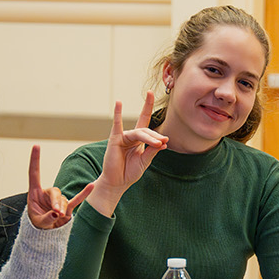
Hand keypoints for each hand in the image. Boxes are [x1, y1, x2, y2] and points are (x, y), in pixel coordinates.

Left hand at [26, 145, 93, 228]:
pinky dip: (84, 194)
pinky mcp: (68, 207)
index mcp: (35, 193)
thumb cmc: (38, 225)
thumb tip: (56, 213)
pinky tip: (92, 186)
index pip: (34, 173)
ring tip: (59, 217)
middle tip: (56, 212)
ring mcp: (58, 200)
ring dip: (62, 207)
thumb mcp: (38, 223)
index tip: (36, 146)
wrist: (46, 234)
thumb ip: (46, 218)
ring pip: (63, 199)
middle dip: (55, 202)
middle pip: (55, 191)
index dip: (35, 160)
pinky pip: (77, 199)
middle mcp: (47, 194)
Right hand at [84, 93, 168, 216]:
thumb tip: (163, 141)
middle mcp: (131, 136)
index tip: (151, 95)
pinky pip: (117, 125)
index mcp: (139, 141)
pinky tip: (118, 103)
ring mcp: (123, 137)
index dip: (148, 108)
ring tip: (158, 143)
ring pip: (139, 133)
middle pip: (146, 130)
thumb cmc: (129, 172)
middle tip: (163, 141)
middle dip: (155, 136)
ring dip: (149, 138)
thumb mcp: (145, 161)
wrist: (117, 183)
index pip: (146, 122)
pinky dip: (117, 114)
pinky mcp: (115, 140)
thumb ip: (152, 151)